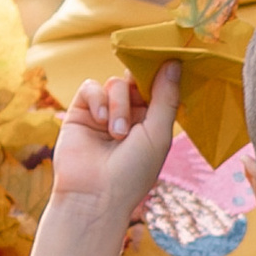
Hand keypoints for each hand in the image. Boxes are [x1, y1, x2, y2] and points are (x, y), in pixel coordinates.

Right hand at [52, 64, 178, 219]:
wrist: (94, 196)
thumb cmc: (133, 171)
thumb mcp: (158, 133)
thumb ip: (165, 97)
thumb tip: (175, 62)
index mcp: (152, 121)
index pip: (158, 88)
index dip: (162, 75)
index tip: (169, 60)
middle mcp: (129, 115)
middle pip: (136, 80)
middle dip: (139, 86)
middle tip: (141, 98)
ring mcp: (104, 113)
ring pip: (115, 84)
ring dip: (119, 105)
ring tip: (117, 133)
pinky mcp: (81, 112)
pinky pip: (90, 87)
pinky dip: (98, 100)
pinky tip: (101, 121)